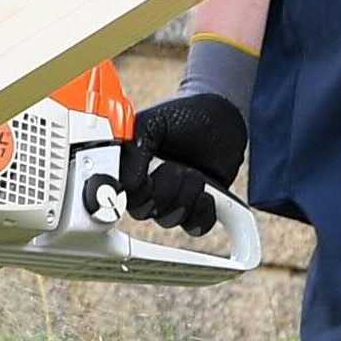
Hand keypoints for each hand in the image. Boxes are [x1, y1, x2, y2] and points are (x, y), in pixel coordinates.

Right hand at [115, 90, 245, 236]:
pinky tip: (207, 193)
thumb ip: (133, 149)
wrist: (220, 114)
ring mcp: (172, 199)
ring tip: (195, 172)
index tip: (145, 183)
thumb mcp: (152, 123)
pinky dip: (204, 210)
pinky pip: (196, 225)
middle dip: (165, 188)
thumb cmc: (183, 114)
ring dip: (187, 194)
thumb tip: (126, 183)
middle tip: (177, 166)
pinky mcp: (196, 207)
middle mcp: (148, 187)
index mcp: (131, 168)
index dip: (133, 193)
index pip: (120, 195)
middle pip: (144, 211)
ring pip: (170, 219)